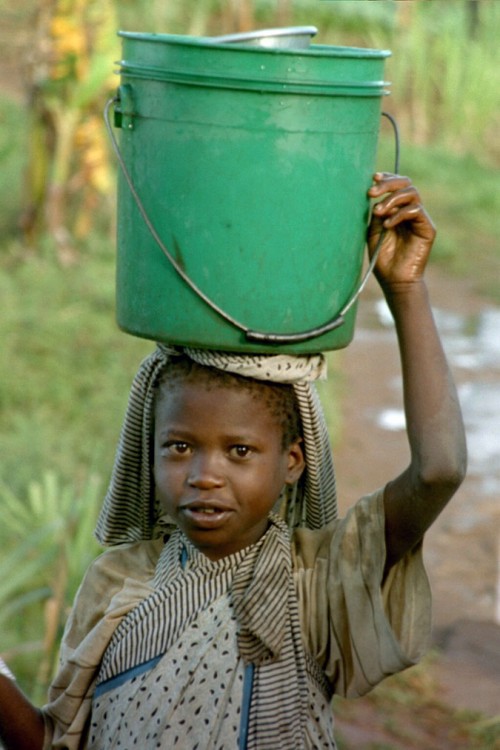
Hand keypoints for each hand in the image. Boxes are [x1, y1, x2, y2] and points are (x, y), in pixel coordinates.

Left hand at [367, 173, 435, 290]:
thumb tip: (377, 195)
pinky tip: (388, 225)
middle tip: (372, 192)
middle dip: (388, 184)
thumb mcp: (373, 231)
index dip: (387, 178)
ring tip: (379, 212)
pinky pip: (416, 210)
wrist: (394, 280)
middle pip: (406, 184)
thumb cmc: (382, 257)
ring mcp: (420, 219)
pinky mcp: (427, 228)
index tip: (373, 178)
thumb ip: (376, 213)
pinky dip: (399, 214)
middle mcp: (410, 211)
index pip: (397, 185)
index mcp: (397, 209)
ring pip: (412, 193)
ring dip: (392, 199)